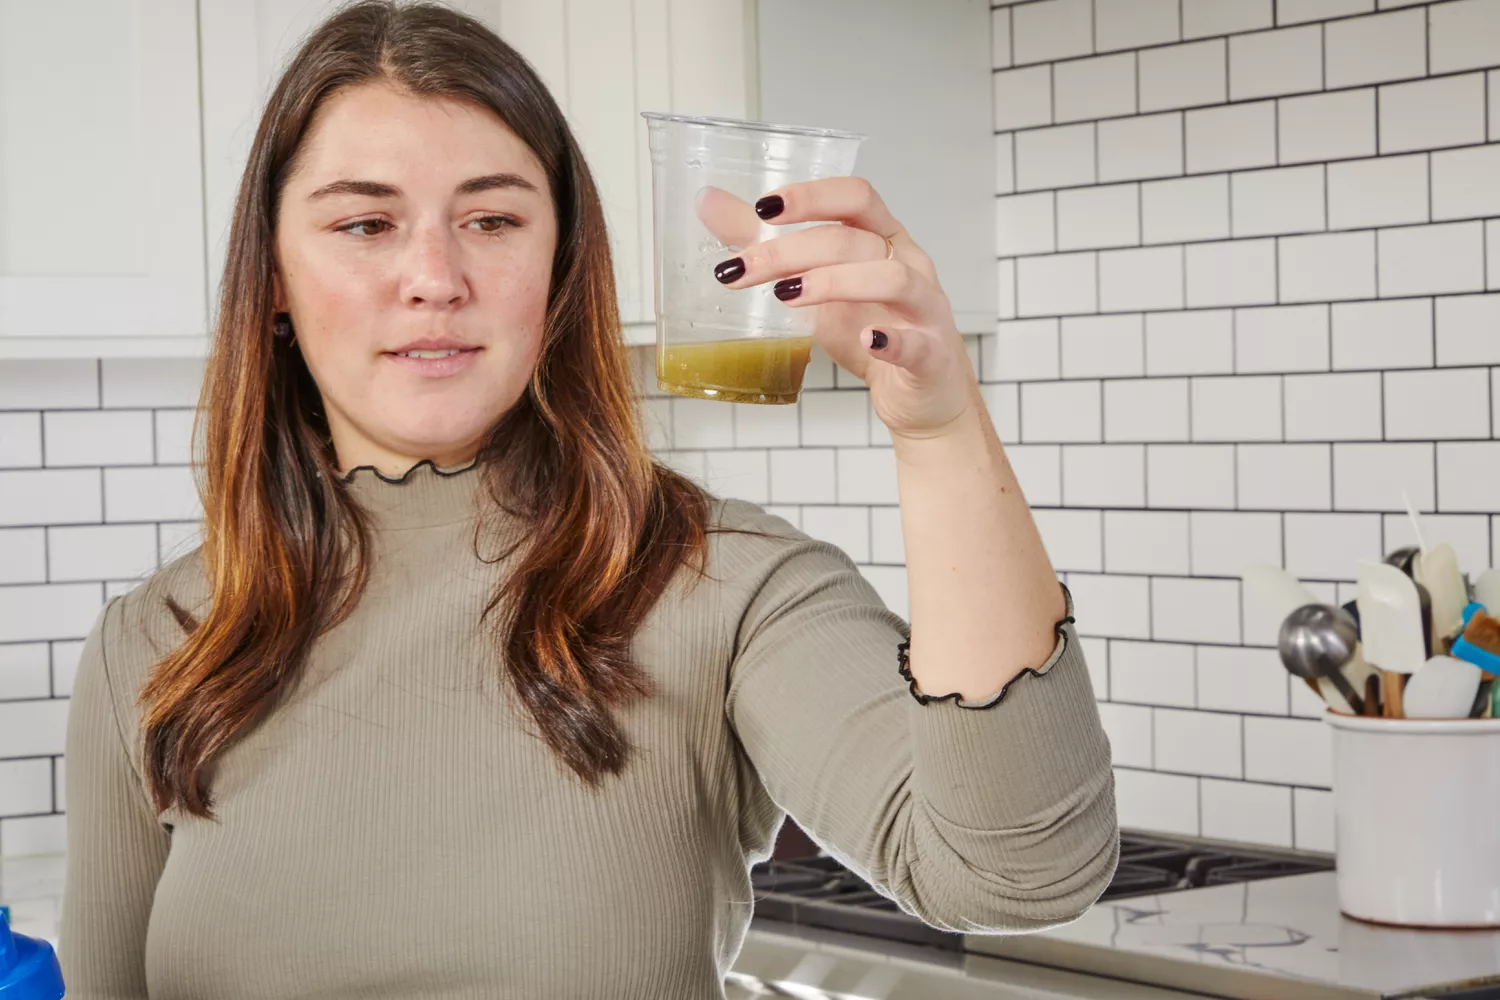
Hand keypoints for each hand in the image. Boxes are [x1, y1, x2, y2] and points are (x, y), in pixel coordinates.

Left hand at [695, 179, 978, 439]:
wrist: (921, 392)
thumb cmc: (868, 328)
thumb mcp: (815, 285)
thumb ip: (767, 246)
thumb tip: (709, 204)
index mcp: (882, 238)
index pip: (856, 197)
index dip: (812, 195)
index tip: (762, 207)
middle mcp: (909, 263)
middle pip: (855, 240)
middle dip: (792, 251)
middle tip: (743, 270)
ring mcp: (925, 308)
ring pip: (890, 278)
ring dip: (834, 282)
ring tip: (786, 297)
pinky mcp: (931, 355)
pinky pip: (916, 343)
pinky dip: (890, 340)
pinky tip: (863, 341)